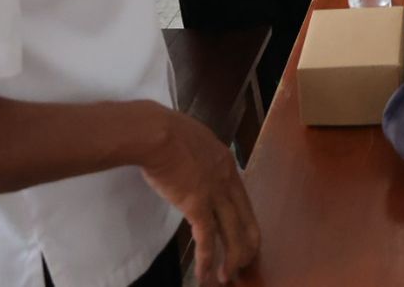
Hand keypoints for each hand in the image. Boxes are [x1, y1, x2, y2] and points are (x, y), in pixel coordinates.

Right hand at [135, 104, 259, 285]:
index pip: (243, 200)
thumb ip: (199, 158)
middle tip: (246, 263)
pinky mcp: (197, 206)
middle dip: (247, 245)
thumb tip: (192, 166)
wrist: (156, 133)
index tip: (246, 236)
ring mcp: (214, 193)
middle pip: (245, 219)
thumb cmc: (166, 131)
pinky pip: (207, 239)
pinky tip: (205, 274)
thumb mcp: (194, 141)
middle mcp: (227, 180)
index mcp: (227, 163)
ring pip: (231, 233)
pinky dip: (208, 260)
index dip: (246, 221)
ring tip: (227, 278)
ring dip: (231, 259)